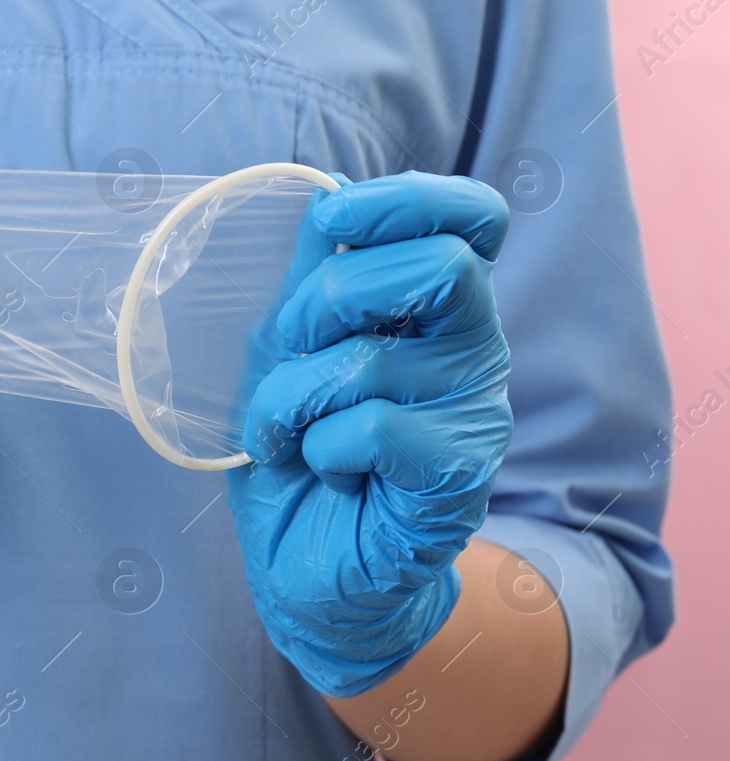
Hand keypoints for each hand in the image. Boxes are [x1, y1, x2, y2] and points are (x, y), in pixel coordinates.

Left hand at [227, 171, 513, 697]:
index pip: (475, 218)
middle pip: (436, 266)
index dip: (409, 200)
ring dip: (294, 394)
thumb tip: (323, 192)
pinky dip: (316, 446)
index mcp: (439, 308)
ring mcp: (474, 414)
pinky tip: (322, 469)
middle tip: (290, 353)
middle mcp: (474, 351)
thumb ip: (313, 279)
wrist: (309, 568)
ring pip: (376, 358)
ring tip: (284, 431)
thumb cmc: (300, 452)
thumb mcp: (290, 351)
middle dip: (328, 301)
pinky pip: (371, 428)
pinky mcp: (458, 476)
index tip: (333, 219)